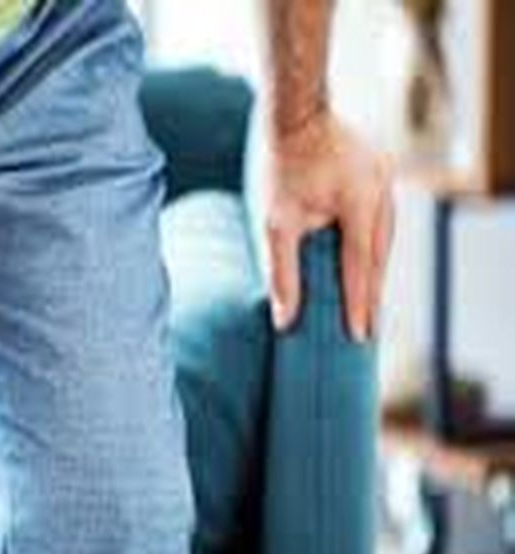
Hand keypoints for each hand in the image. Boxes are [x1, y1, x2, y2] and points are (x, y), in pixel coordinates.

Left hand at [262, 110, 394, 340]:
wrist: (294, 112)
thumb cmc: (279, 166)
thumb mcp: (275, 222)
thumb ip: (282, 271)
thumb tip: (284, 319)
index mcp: (362, 206)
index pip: (361, 268)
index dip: (359, 304)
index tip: (360, 335)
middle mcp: (382, 192)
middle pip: (379, 256)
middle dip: (372, 293)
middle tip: (370, 327)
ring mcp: (384, 178)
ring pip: (384, 236)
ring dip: (375, 268)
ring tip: (368, 300)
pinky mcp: (378, 169)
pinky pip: (380, 216)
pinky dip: (372, 241)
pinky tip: (364, 257)